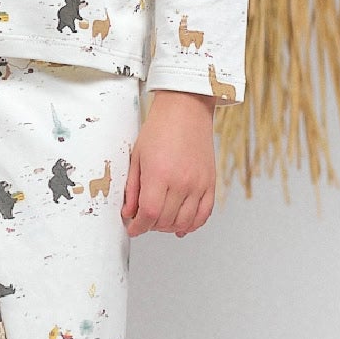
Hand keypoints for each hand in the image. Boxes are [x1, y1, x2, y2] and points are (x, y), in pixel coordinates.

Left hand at [121, 90, 216, 236]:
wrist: (186, 110)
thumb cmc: (160, 129)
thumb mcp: (137, 157)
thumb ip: (132, 188)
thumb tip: (129, 212)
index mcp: (159, 174)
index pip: (149, 213)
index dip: (138, 226)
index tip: (133, 228)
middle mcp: (181, 182)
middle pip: (166, 220)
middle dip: (151, 226)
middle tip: (143, 220)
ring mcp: (198, 183)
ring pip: (185, 221)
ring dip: (170, 227)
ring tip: (160, 222)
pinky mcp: (210, 183)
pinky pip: (204, 213)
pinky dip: (193, 224)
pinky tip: (182, 226)